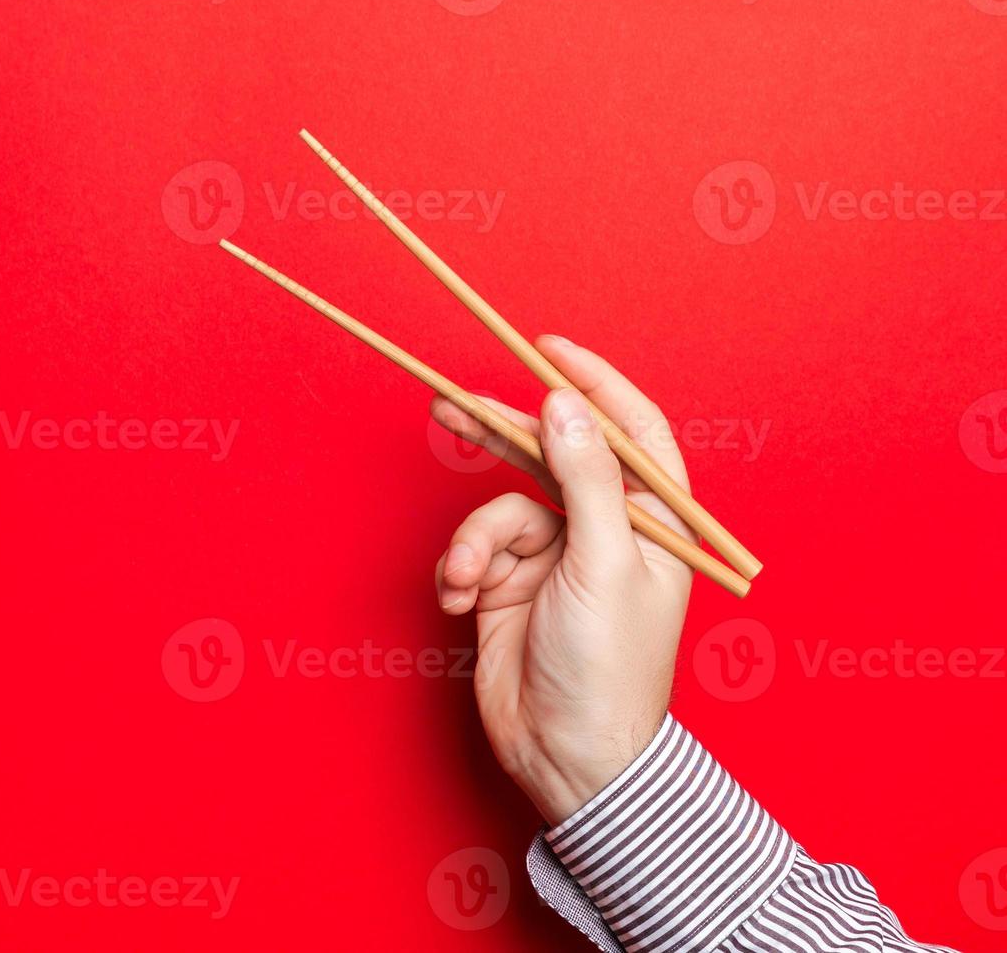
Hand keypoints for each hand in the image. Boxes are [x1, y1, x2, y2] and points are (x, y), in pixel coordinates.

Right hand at [432, 335, 694, 824]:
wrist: (567, 756)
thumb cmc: (609, 667)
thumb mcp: (601, 562)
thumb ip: (583, 476)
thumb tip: (564, 403)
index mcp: (651, 520)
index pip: (630, 429)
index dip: (593, 382)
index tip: (546, 348)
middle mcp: (603, 529)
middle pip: (550, 457)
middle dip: (502, 438)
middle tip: (453, 404)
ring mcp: (553, 556)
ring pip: (498, 508)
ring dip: (474, 546)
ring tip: (465, 584)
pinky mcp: (508, 584)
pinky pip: (473, 550)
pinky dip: (460, 573)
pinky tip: (461, 605)